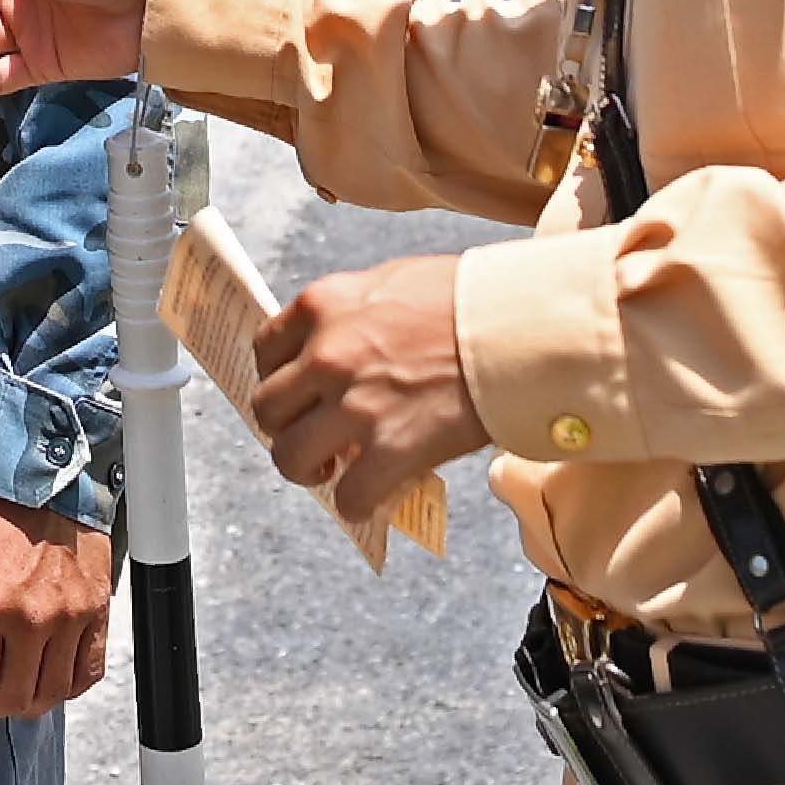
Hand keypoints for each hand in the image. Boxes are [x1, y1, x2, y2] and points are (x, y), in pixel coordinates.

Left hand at [0, 492, 114, 718]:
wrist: (44, 480)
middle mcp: (32, 618)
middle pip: (14, 696)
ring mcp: (69, 617)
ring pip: (52, 691)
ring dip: (31, 702)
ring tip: (18, 692)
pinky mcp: (97, 610)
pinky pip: (89, 670)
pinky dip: (71, 686)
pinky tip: (54, 680)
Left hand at [250, 255, 489, 526]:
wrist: (520, 327)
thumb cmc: (468, 298)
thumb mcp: (392, 280)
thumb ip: (352, 311)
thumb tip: (336, 342)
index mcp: (324, 306)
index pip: (264, 350)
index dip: (278, 378)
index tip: (297, 393)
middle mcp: (327, 354)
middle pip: (268, 409)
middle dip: (287, 428)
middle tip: (315, 435)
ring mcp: (356, 405)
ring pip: (290, 457)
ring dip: (308, 470)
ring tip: (334, 469)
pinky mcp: (392, 450)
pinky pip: (348, 497)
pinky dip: (357, 503)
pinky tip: (373, 493)